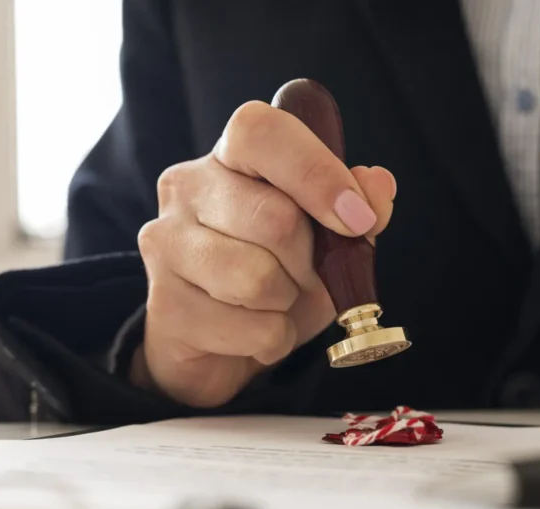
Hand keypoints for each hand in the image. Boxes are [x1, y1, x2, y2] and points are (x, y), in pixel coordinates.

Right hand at [130, 101, 396, 406]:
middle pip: (275, 219)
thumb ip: (357, 208)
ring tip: (273, 302)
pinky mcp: (162, 302)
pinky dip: (270, 340)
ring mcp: (165, 242)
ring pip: (256, 278)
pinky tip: (254, 331)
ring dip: (286, 304)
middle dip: (309, 263)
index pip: (261, 133)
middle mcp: (187, 187)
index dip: (316, 171)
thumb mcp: (328, 240)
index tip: (357, 218)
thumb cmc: (275, 276)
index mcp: (230, 156)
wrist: (217, 344)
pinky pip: (246, 328)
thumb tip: (377, 186)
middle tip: (305, 276)